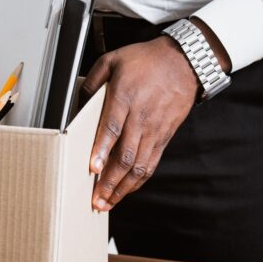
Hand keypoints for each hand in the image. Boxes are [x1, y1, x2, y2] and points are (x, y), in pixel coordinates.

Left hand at [81, 36, 197, 211]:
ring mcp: (154, 129)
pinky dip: (138, 180)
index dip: (101, 149)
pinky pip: (151, 163)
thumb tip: (78, 101)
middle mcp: (141, 117)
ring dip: (122, 187)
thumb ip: (93, 80)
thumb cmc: (147, 60)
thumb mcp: (113, 59)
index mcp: (125, 97)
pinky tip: (126, 189)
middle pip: (125, 154)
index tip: (91, 168)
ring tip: (107, 202)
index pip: (112, 127)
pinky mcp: (164, 136)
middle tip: (96, 199)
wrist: (184, 62)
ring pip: (138, 164)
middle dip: (109, 180)